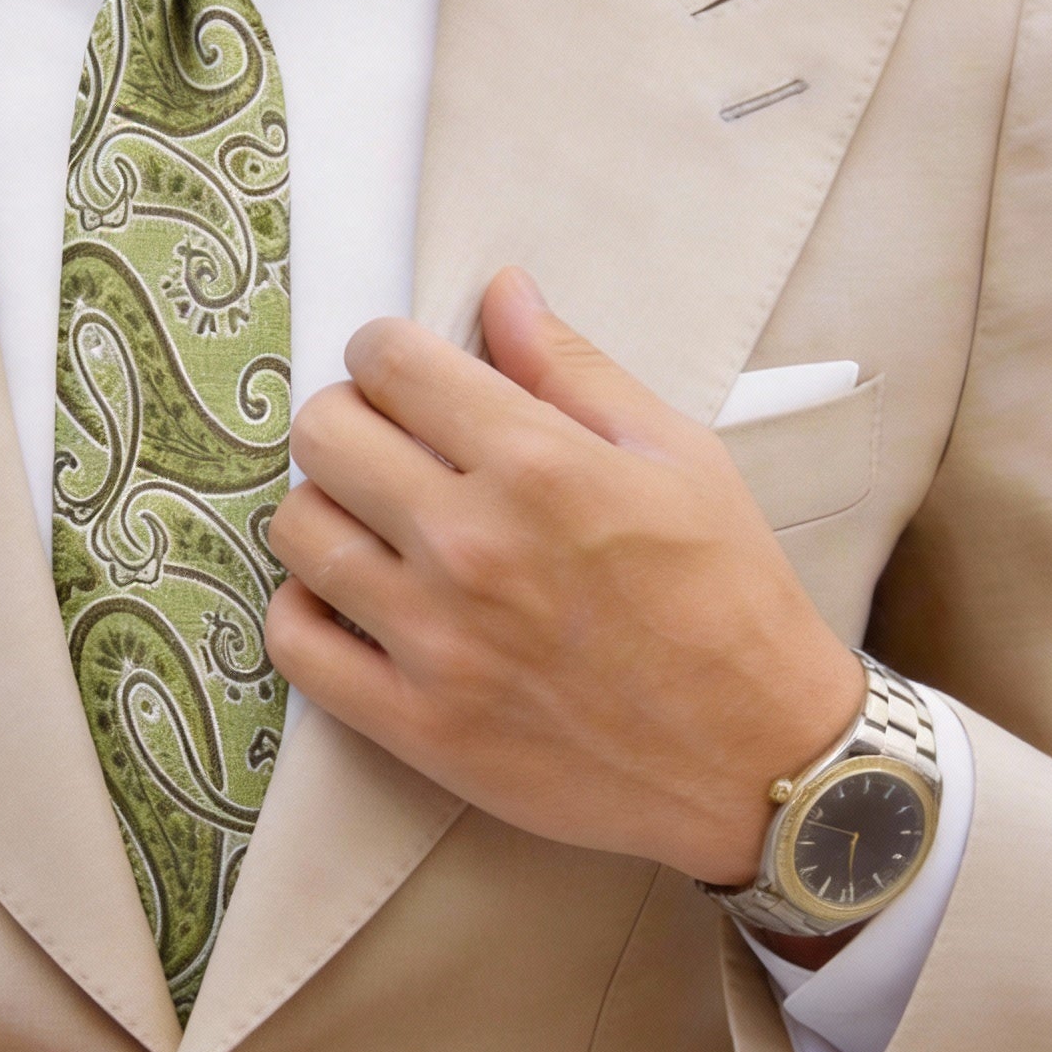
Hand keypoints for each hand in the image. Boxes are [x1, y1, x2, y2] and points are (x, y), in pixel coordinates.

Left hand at [264, 268, 863, 886]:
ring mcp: (434, 640)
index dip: (385, 353)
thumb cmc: (729, 600)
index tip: (403, 374)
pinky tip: (351, 599)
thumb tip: (500, 291)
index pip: (390, 363)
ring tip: (371, 524)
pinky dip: (305, 609)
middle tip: (387, 446)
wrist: (757, 760)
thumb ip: (573, 370)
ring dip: (323, 510)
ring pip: (297, 529)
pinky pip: (294, 640)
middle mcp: (471, 545)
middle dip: (347, 420)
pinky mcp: (414, 723)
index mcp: (538, 466)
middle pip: (323, 435)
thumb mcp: (679, 457)